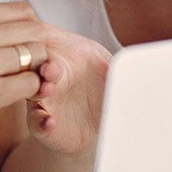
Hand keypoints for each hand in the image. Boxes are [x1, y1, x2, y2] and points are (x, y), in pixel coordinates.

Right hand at [0, 2, 46, 155]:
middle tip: (25, 70)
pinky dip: (29, 93)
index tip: (22, 49)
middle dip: (37, 51)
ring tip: (17, 84)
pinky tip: (11, 98)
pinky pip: (31, 85)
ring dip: (35, 72)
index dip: (30, 31)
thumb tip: (29, 29)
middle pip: (36, 31)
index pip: (24, 11)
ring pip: (38, 57)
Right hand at [28, 27, 110, 154]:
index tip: (57, 46)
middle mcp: (51, 78)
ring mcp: (44, 101)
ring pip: (33, 91)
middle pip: (37, 65)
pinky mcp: (43, 125)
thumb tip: (138, 61)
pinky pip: (36, 122)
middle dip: (41, 64)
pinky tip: (49, 122)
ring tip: (47, 90)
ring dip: (38, 89)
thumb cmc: (102, 91)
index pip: (50, 45)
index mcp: (66, 59)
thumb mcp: (113, 72)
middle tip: (50, 68)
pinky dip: (41, 121)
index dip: (50, 45)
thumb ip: (120, 66)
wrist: (98, 126)